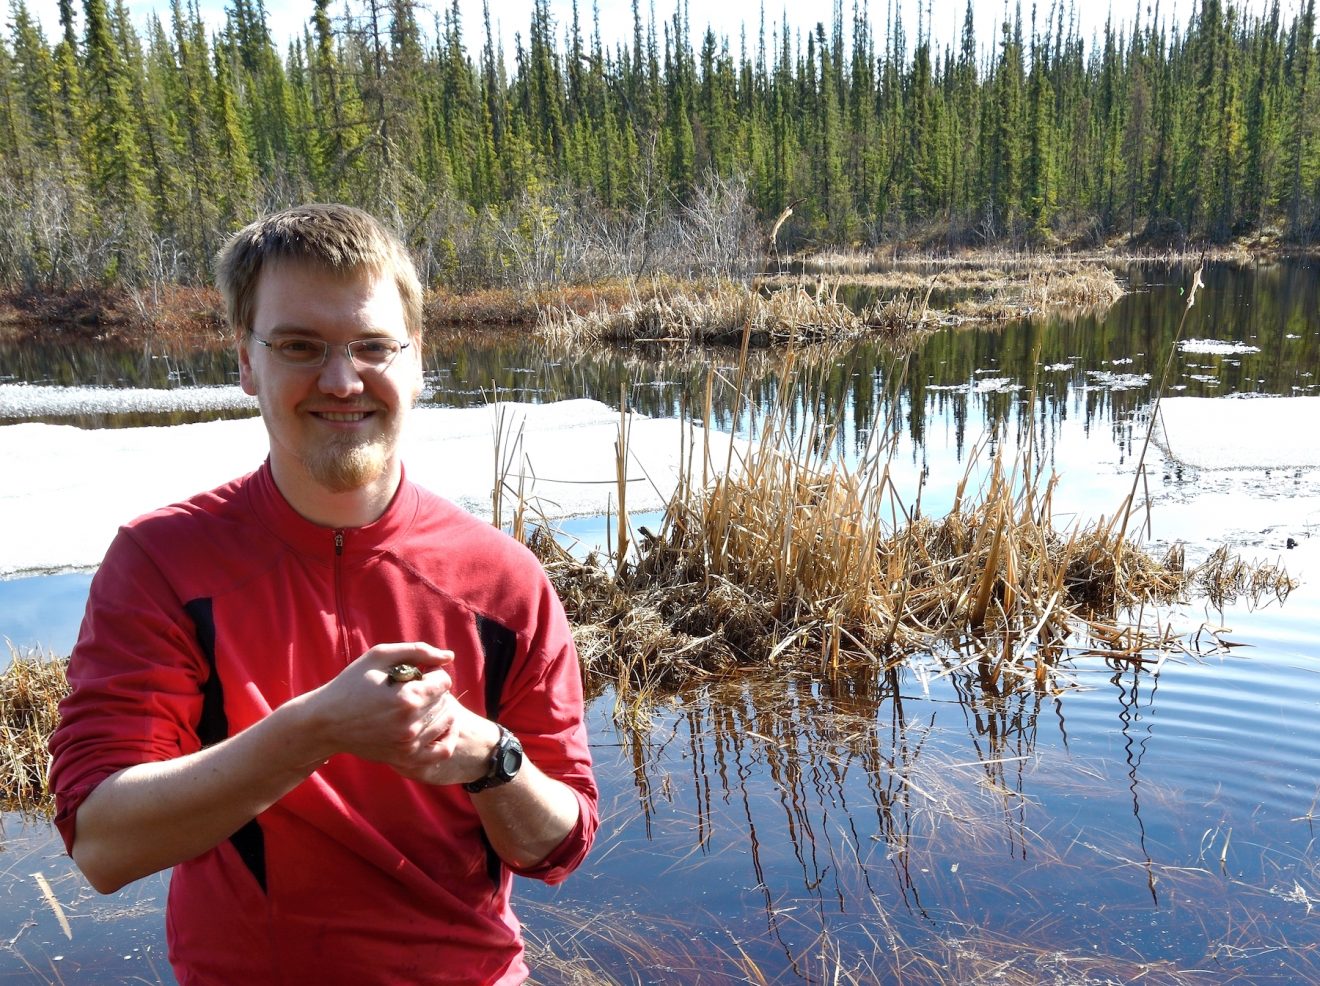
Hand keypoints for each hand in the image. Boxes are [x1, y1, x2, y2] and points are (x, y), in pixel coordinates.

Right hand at [296, 642, 498, 785]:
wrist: (326, 723)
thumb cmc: (351, 684)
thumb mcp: (379, 657)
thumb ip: (417, 651)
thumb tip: (449, 656)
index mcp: (407, 697)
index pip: (444, 681)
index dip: (432, 674)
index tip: (417, 676)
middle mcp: (411, 724)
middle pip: (446, 701)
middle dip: (434, 692)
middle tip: (416, 690)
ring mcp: (408, 745)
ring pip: (447, 723)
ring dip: (439, 711)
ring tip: (421, 706)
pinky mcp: (405, 759)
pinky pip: (442, 751)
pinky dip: (445, 738)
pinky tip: (433, 727)